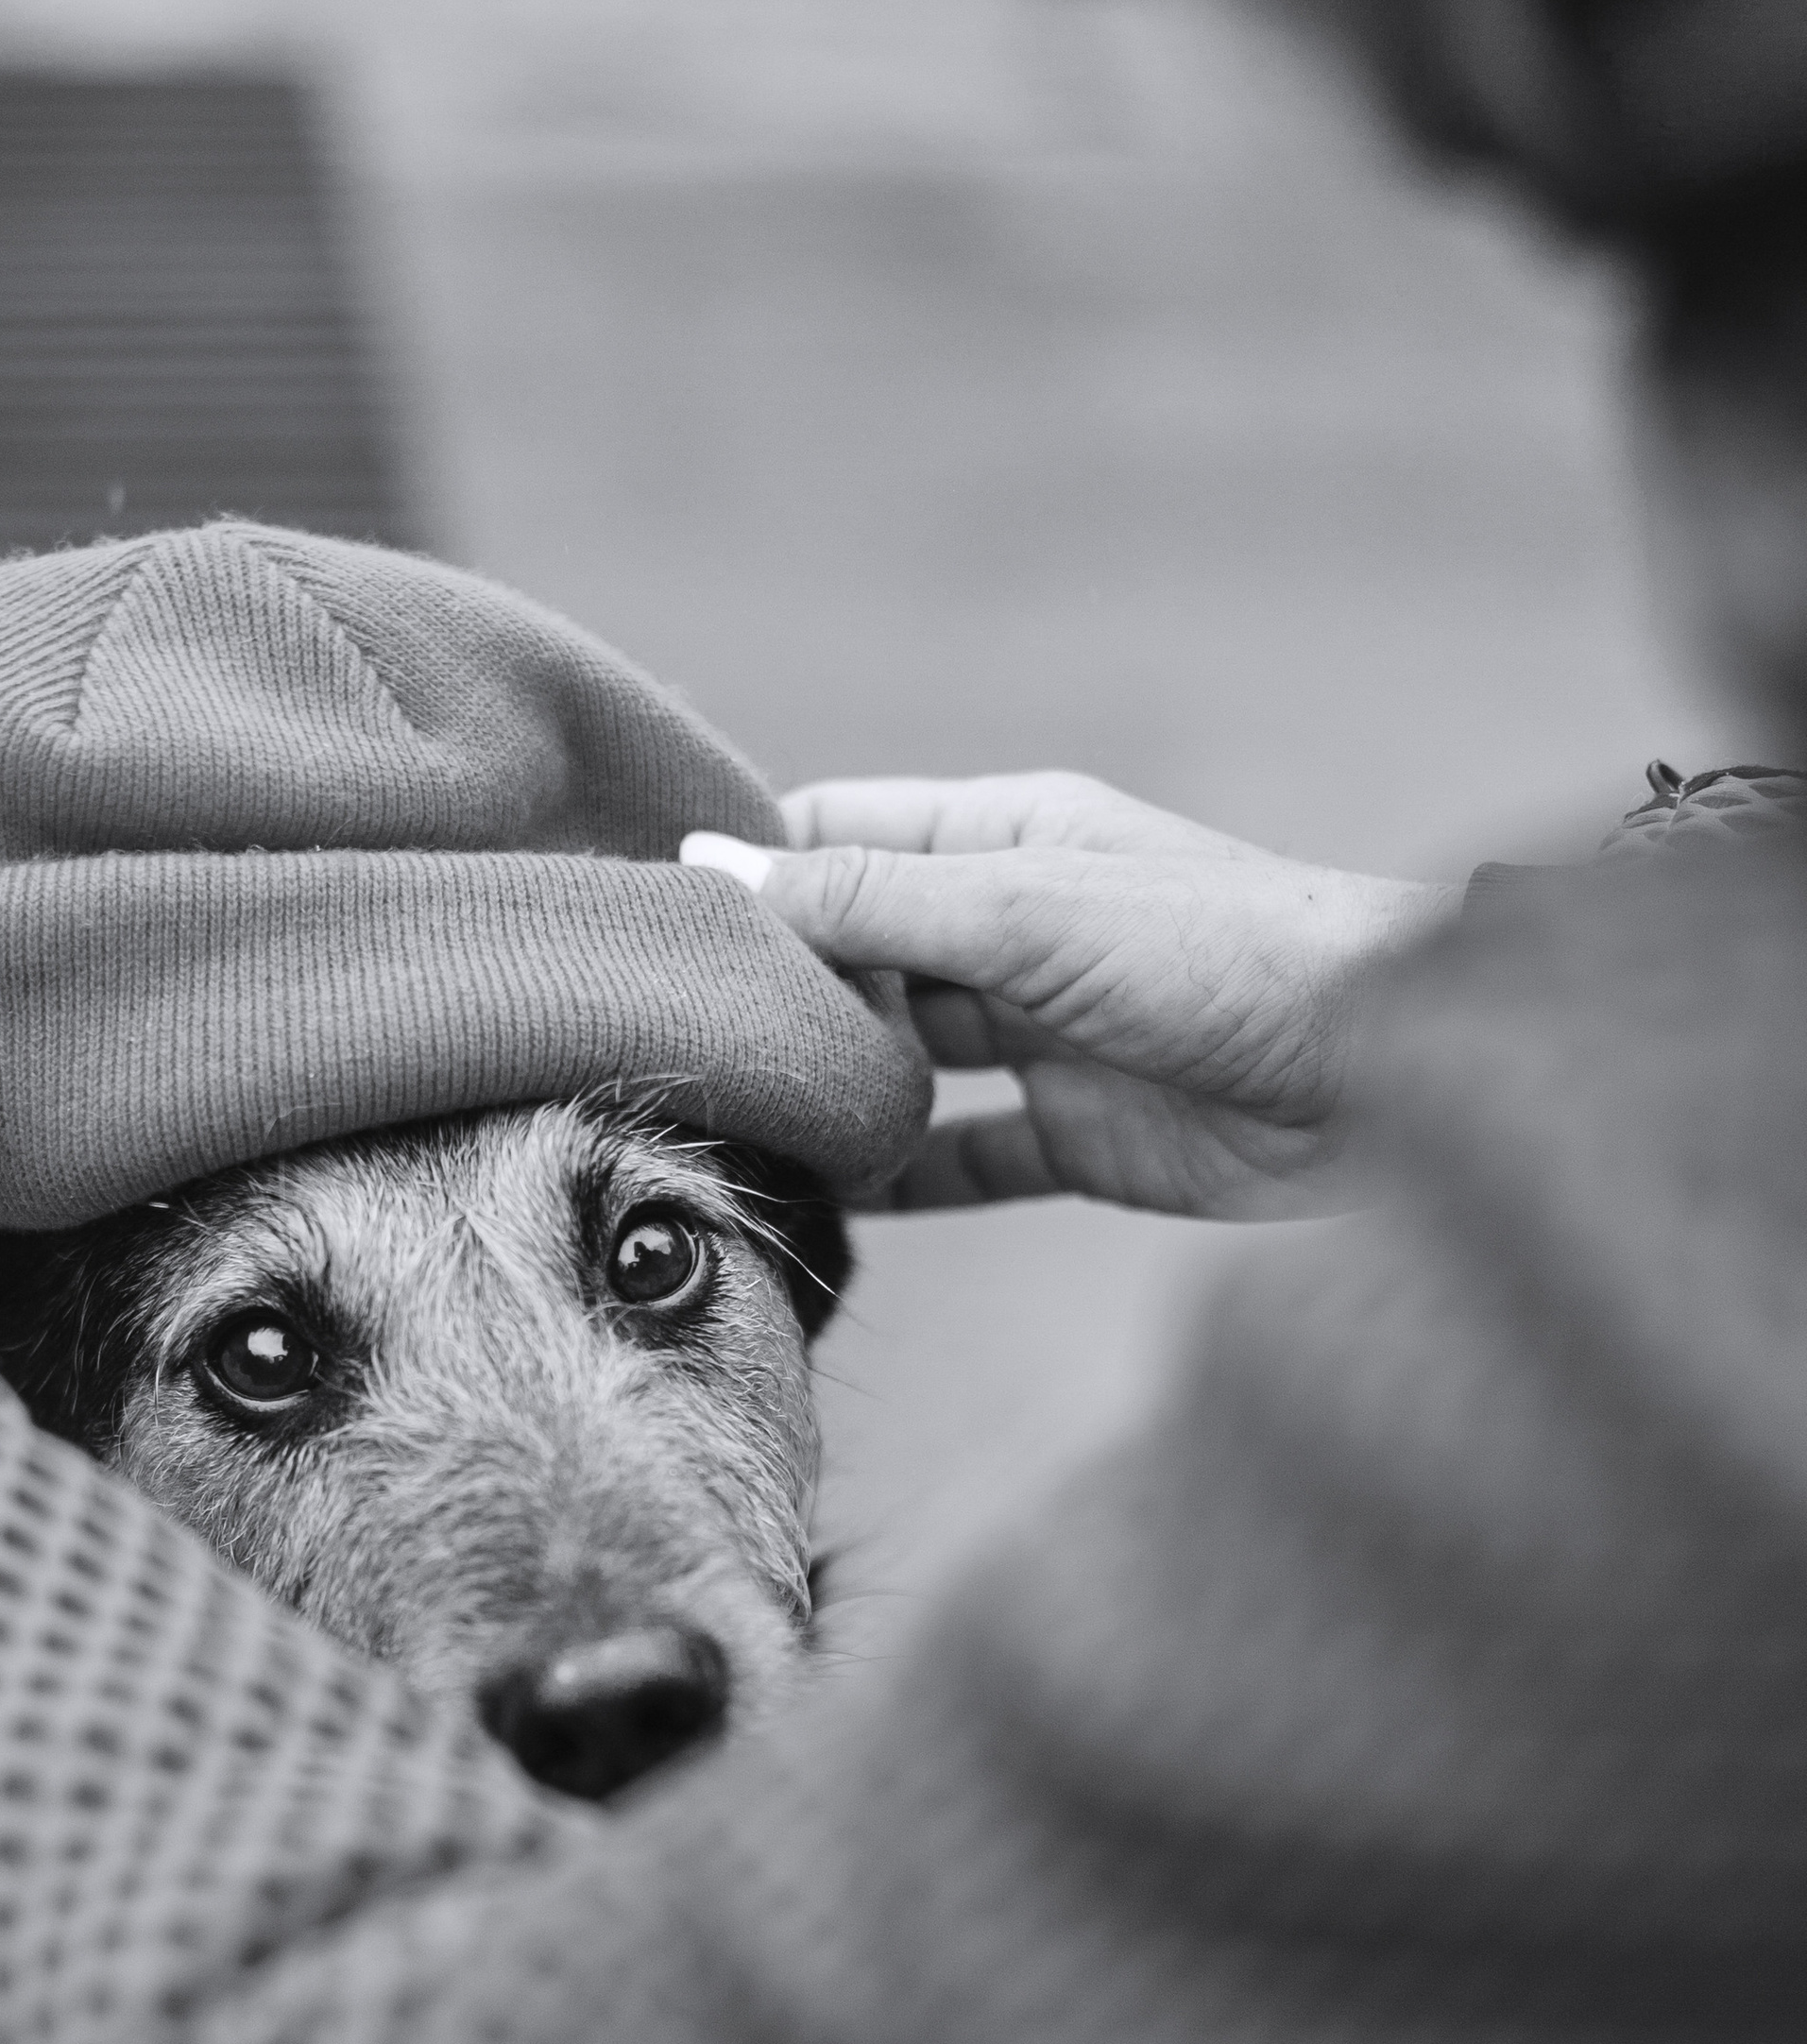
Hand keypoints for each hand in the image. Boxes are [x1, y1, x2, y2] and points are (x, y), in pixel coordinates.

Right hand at [686, 773, 1451, 1217]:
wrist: (1400, 1080)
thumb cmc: (1229, 956)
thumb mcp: (1028, 912)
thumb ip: (870, 903)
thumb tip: (711, 871)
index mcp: (1005, 839)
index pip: (837, 837)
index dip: (745, 874)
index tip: (644, 927)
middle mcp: (1017, 929)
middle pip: (857, 953)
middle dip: (772, 994)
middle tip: (663, 1047)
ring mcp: (1049, 1037)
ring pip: (902, 1059)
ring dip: (828, 1090)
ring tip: (724, 1127)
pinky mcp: (1085, 1139)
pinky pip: (965, 1159)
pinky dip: (900, 1182)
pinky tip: (827, 1206)